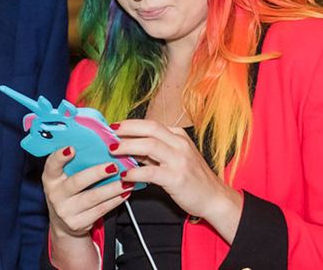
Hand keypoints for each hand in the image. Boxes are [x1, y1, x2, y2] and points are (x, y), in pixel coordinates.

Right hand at [42, 147, 131, 237]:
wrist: (64, 223)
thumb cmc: (68, 191)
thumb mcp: (64, 177)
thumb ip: (74, 164)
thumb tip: (99, 144)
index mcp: (50, 178)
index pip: (52, 165)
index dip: (60, 157)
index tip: (72, 148)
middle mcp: (55, 195)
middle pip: (77, 182)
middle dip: (97, 173)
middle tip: (114, 166)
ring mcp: (66, 211)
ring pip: (93, 198)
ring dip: (113, 188)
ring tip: (127, 180)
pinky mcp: (78, 223)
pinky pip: (101, 210)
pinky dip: (115, 201)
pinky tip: (124, 193)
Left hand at [110, 119, 242, 241]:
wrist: (214, 198)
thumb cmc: (192, 178)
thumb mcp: (175, 158)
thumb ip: (154, 151)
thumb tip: (128, 146)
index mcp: (178, 136)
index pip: (151, 124)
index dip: (130, 124)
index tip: (113, 127)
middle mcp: (180, 144)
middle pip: (150, 128)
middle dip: (126, 129)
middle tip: (108, 134)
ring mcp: (180, 160)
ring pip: (149, 145)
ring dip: (127, 146)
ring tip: (112, 150)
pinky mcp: (177, 178)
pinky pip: (151, 171)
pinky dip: (135, 172)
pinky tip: (124, 175)